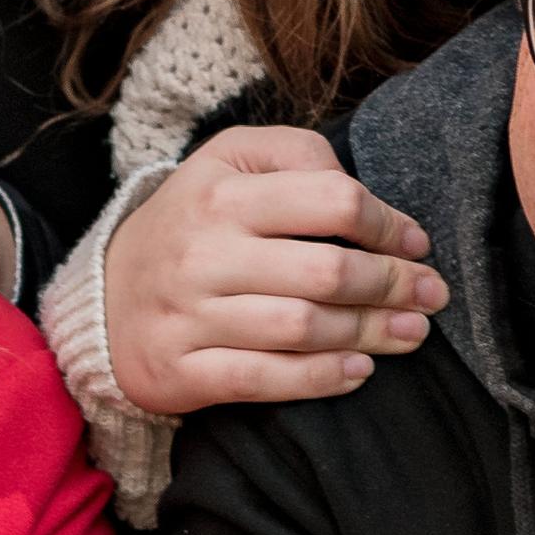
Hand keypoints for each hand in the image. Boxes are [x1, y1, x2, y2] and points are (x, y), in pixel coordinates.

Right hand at [102, 126, 446, 412]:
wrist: (102, 296)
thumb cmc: (192, 224)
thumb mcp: (229, 162)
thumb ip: (296, 155)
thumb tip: (364, 196)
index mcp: (221, 191)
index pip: (331, 201)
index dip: (388, 224)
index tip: (415, 243)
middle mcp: (201, 251)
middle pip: (325, 272)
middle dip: (392, 285)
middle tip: (431, 295)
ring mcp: (187, 314)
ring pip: (302, 328)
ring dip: (371, 333)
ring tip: (412, 333)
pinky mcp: (179, 370)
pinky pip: (264, 379)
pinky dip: (321, 378)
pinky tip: (361, 371)